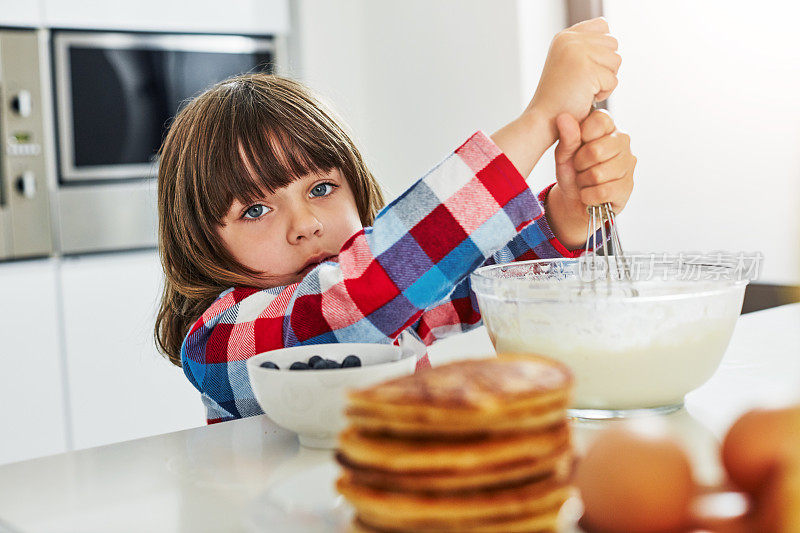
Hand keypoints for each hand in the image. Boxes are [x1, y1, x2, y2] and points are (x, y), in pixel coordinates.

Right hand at [525, 18, 620, 142]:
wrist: (544, 120)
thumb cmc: (559, 98)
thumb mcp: (569, 64)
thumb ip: (587, 47)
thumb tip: (611, 40)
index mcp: (564, 37)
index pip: (602, 26)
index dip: (601, 49)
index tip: (583, 68)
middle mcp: (570, 40)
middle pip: (612, 43)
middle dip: (604, 66)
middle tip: (582, 82)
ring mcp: (577, 53)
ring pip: (616, 60)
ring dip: (605, 80)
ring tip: (583, 89)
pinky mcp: (587, 70)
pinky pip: (613, 80)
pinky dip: (603, 94)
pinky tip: (583, 97)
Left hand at [545, 109, 635, 248]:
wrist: (574, 199)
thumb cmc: (571, 170)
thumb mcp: (563, 153)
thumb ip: (566, 137)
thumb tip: (563, 117)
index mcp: (608, 126)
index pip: (599, 120)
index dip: (580, 136)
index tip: (577, 146)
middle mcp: (623, 141)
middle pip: (596, 151)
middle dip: (579, 164)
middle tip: (579, 167)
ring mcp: (629, 163)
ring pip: (598, 174)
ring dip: (583, 182)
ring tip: (584, 180)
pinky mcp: (628, 186)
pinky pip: (603, 192)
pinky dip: (588, 196)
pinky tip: (589, 193)